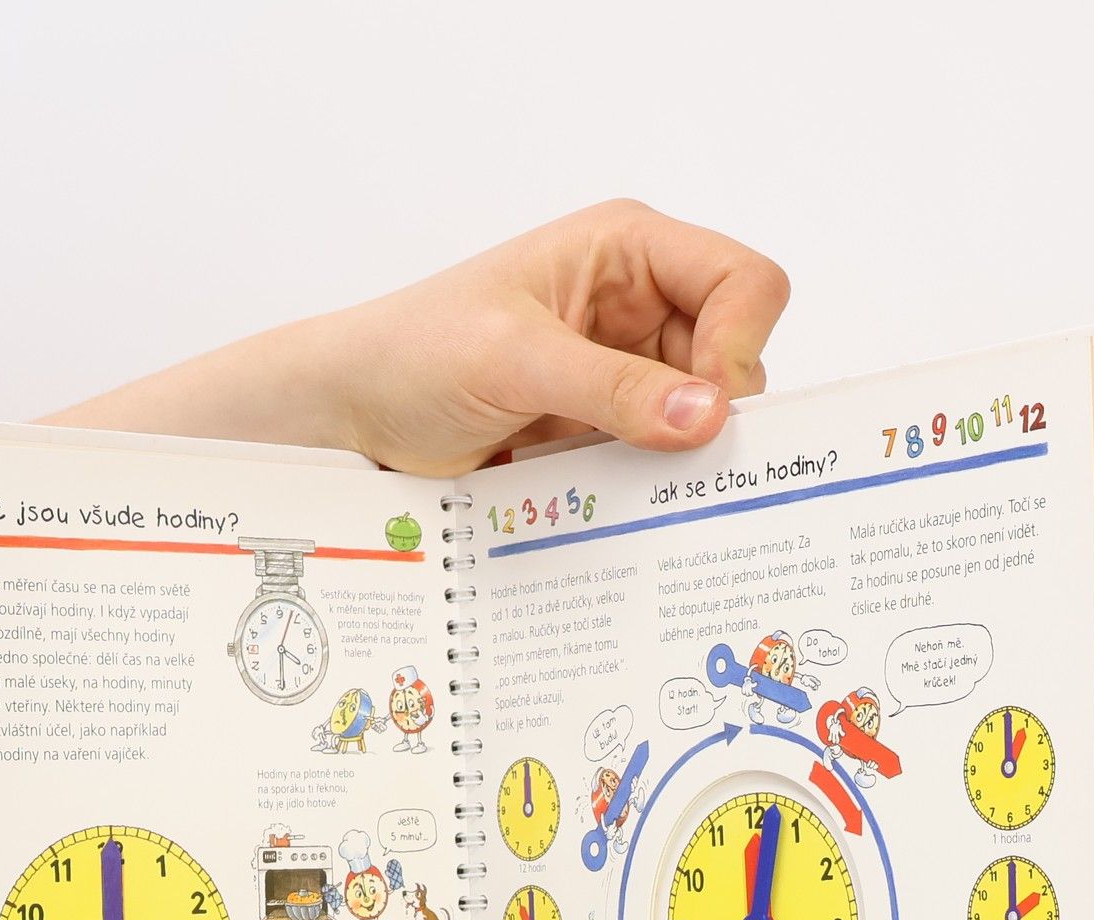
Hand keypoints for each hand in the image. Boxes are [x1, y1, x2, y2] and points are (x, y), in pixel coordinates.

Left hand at [48, 201, 788, 475]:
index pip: (743, 282)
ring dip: (676, 454)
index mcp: (626, 249)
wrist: (350, 415)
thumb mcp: (515, 361)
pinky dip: (646, 481)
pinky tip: (611, 495)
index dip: (740, 344)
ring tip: (623, 477)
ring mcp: (621, 369)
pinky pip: (655, 457)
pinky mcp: (600, 426)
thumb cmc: (412, 353)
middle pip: (734, 356)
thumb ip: (613, 387)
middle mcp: (636, 303)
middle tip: (671, 459)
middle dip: (712, 411)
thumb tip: (706, 415)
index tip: (705, 408)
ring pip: (700, 416)